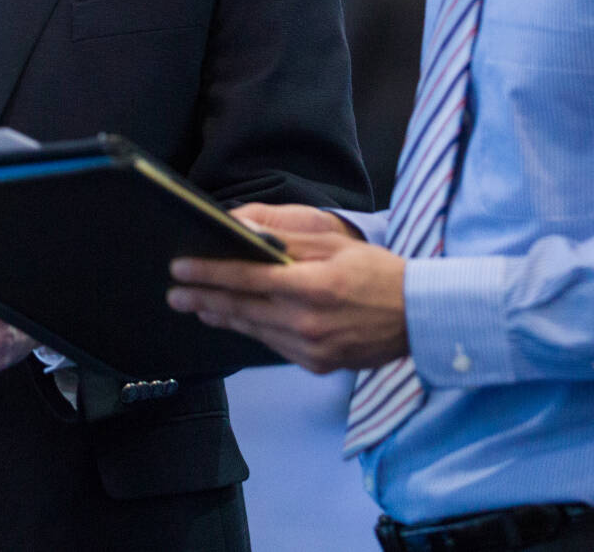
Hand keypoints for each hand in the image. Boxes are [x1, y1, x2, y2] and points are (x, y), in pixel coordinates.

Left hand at [166, 203, 409, 372]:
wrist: (419, 317)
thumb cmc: (378, 272)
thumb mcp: (334, 242)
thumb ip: (286, 236)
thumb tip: (244, 228)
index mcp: (311, 287)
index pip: (246, 279)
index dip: (209, 274)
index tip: (181, 269)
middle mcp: (306, 323)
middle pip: (241, 310)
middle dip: (203, 299)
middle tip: (175, 294)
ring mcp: (311, 350)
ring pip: (253, 331)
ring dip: (223, 318)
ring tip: (198, 307)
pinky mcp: (316, 365)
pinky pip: (274, 347)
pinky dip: (254, 332)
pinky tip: (237, 322)